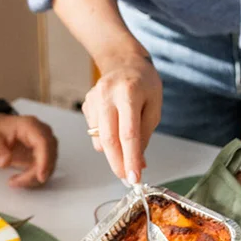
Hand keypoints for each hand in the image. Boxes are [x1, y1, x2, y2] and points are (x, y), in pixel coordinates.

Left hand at [0, 114, 57, 187]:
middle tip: (16, 182)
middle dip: (35, 173)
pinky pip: (45, 169)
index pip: (44, 142)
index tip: (41, 177)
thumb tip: (5, 162)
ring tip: (13, 180)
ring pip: (49, 165)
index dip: (45, 160)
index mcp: (29, 125)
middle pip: (49, 155)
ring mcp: (45, 144)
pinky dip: (34, 178)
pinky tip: (19, 179)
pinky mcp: (44, 155)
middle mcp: (42, 133)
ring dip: (33, 178)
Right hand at [82, 53, 161, 183]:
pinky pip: (94, 132)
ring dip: (113, 151)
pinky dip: (105, 138)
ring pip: (99, 139)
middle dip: (117, 163)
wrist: (123, 62)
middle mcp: (107, 95)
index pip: (129, 134)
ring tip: (126, 144)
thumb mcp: (154, 106)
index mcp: (129, 93)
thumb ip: (145, 135)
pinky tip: (114, 125)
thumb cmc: (144, 84)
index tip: (134, 178)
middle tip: (126, 178)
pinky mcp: (86, 105)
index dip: (131, 158)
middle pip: (109, 139)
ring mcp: (93, 99)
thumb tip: (139, 164)